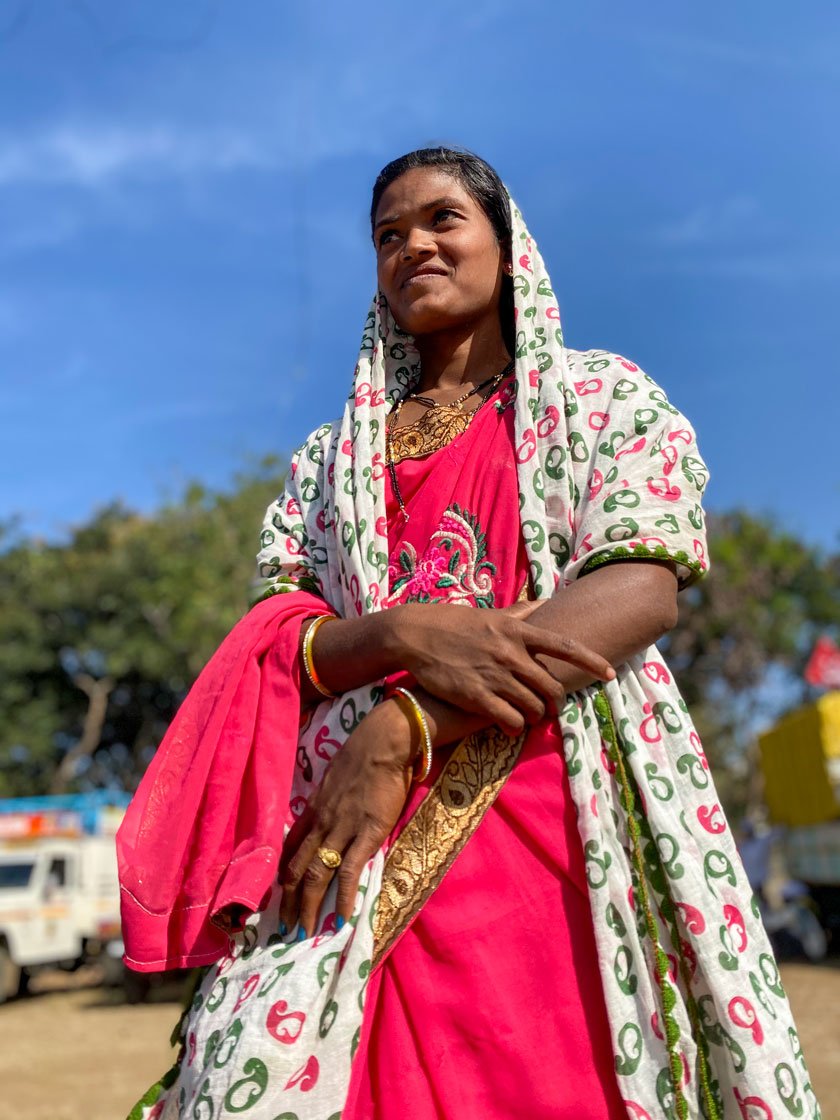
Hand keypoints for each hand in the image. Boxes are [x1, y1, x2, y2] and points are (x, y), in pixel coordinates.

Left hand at [278, 699, 413, 938]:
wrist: (383, 743)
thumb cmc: (364, 755)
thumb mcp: (336, 779)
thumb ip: (331, 800)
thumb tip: (334, 810)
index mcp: (314, 810)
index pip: (289, 847)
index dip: (281, 873)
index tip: (278, 894)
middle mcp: (321, 823)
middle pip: (296, 867)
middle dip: (288, 900)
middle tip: (285, 927)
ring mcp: (341, 830)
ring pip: (316, 874)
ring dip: (307, 905)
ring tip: (304, 931)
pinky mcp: (366, 834)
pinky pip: (349, 872)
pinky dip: (343, 897)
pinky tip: (341, 917)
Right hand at [387, 601, 613, 733]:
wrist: (415, 634)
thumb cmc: (454, 622)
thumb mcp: (491, 613)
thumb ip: (521, 611)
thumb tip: (545, 601)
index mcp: (516, 631)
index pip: (564, 646)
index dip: (590, 661)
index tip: (609, 673)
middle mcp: (510, 653)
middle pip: (550, 687)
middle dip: (554, 703)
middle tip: (549, 708)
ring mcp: (493, 675)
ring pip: (532, 707)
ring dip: (533, 716)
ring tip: (526, 717)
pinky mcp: (475, 696)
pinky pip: (508, 720)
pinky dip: (514, 727)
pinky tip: (509, 727)